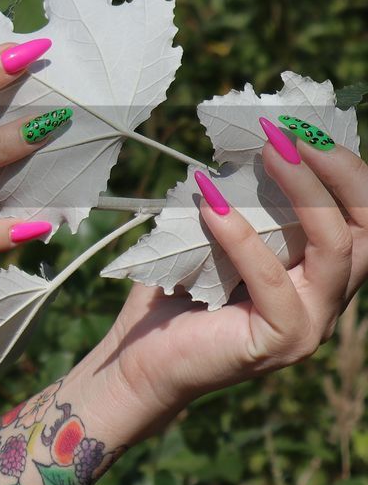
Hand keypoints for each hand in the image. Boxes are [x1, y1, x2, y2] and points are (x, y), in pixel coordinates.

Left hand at [102, 127, 367, 423]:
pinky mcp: (281, 342)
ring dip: (304, 192)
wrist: (138, 360)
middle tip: (293, 131)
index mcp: (319, 271)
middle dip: (338, 171)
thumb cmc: (174, 294)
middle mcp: (327, 298)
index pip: (359, 215)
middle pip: (366, 228)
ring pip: (335, 249)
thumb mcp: (213, 236)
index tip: (302, 125)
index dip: (343, 168)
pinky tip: (212, 206)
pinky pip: (275, 282)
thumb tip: (244, 142)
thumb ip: (239, 200)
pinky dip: (244, 238)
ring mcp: (311, 324)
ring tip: (270, 152)